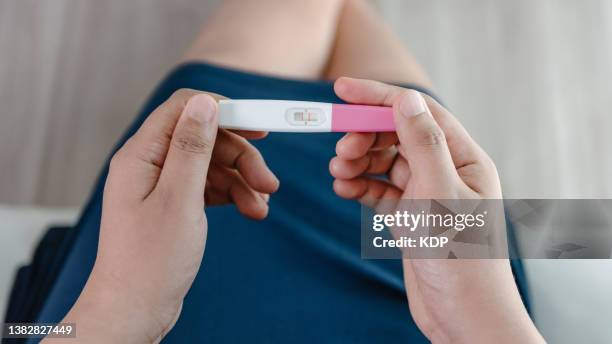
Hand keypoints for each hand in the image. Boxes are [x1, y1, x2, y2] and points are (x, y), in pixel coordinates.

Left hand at [56, 90, 277, 342]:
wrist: (135, 309)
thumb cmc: (151, 261)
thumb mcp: (179, 199)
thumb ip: (193, 147)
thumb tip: (205, 102)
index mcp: (142, 154)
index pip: (185, 108)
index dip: (225, 111)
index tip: (260, 125)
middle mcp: (150, 164)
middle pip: (206, 138)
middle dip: (241, 157)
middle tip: (269, 182)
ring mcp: (162, 185)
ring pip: (212, 164)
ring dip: (241, 180)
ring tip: (261, 207)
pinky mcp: (174, 204)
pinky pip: (209, 187)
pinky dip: (232, 195)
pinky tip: (250, 210)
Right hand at [330, 78, 543, 342]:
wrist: (462, 316)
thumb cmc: (463, 261)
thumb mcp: (439, 196)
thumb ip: (422, 145)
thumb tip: (406, 99)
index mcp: (464, 159)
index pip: (418, 112)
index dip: (379, 97)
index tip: (342, 89)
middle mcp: (445, 171)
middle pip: (396, 135)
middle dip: (364, 136)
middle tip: (341, 149)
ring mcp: (426, 194)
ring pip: (384, 163)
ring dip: (358, 162)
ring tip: (338, 172)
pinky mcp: (410, 216)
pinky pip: (379, 190)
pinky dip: (360, 186)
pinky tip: (345, 188)